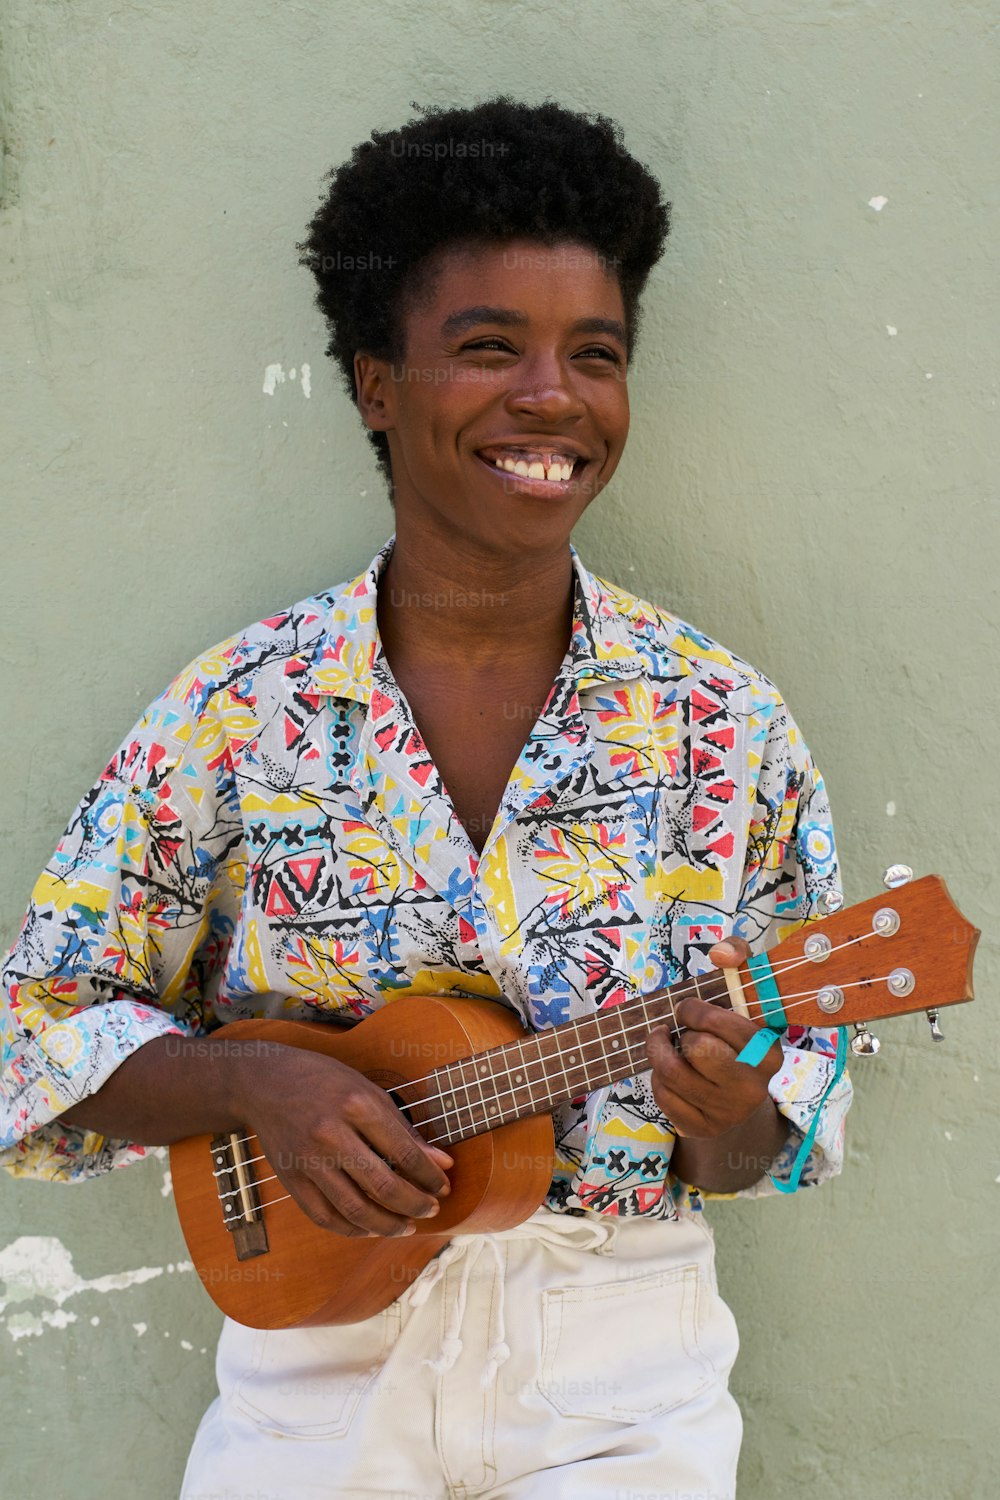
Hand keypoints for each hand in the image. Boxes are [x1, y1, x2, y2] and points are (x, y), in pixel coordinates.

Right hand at [233, 1045, 451, 1238]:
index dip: (430, 1177)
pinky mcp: (291, 1180)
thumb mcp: (368, 1091)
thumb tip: (442, 1163)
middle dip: (415, 1204)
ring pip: (356, 1209)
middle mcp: (331, 1134)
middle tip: (431, 1210)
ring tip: (408, 1225)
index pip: (405, 1153)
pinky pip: (325, 1217)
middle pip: (383, 1186)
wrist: (264, 1082)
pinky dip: (352, 1230)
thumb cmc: (324, 1082)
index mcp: (356, 1105)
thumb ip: (404, 1130)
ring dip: (389, 1225)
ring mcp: (308, 1160)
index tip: (443, 1187)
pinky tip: (372, 1228)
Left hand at [646, 937, 783, 1138]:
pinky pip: (664, 1098)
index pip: (720, 1024)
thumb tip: (721, 954)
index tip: (688, 1009)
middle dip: (680, 1033)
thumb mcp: (743, 989)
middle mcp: (753, 1087)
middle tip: (680, 1031)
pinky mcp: (703, 1128)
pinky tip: (670, 1074)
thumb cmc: (735, 1033)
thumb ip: (738, 956)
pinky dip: (658, 1080)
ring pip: (672, 1074)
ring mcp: (728, 1112)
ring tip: (668, 1046)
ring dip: (661, 1054)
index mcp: (768, 1053)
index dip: (694, 1011)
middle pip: (696, 1049)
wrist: (738, 1093)